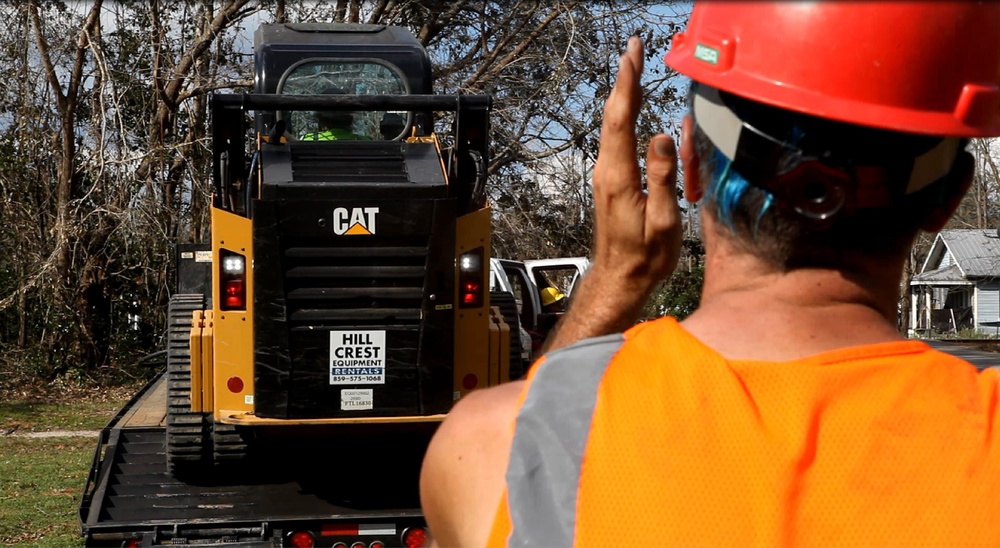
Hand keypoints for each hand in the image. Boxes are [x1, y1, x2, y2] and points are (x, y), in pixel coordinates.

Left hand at [542, 37, 681, 352]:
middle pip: (613, 116)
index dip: (627, 85)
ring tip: (633, 67)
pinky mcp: (610, 181)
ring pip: (612, 126)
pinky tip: (631, 106)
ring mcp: (606, 176)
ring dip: (623, 94)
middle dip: (624, 79)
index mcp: (620, 177)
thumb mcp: (662, 222)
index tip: (633, 56)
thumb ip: (662, 178)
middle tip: (634, 49)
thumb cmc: (644, 257)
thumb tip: (663, 137)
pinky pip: (615, 138)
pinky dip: (623, 114)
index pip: (622, 121)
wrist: (620, 279)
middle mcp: (607, 172)